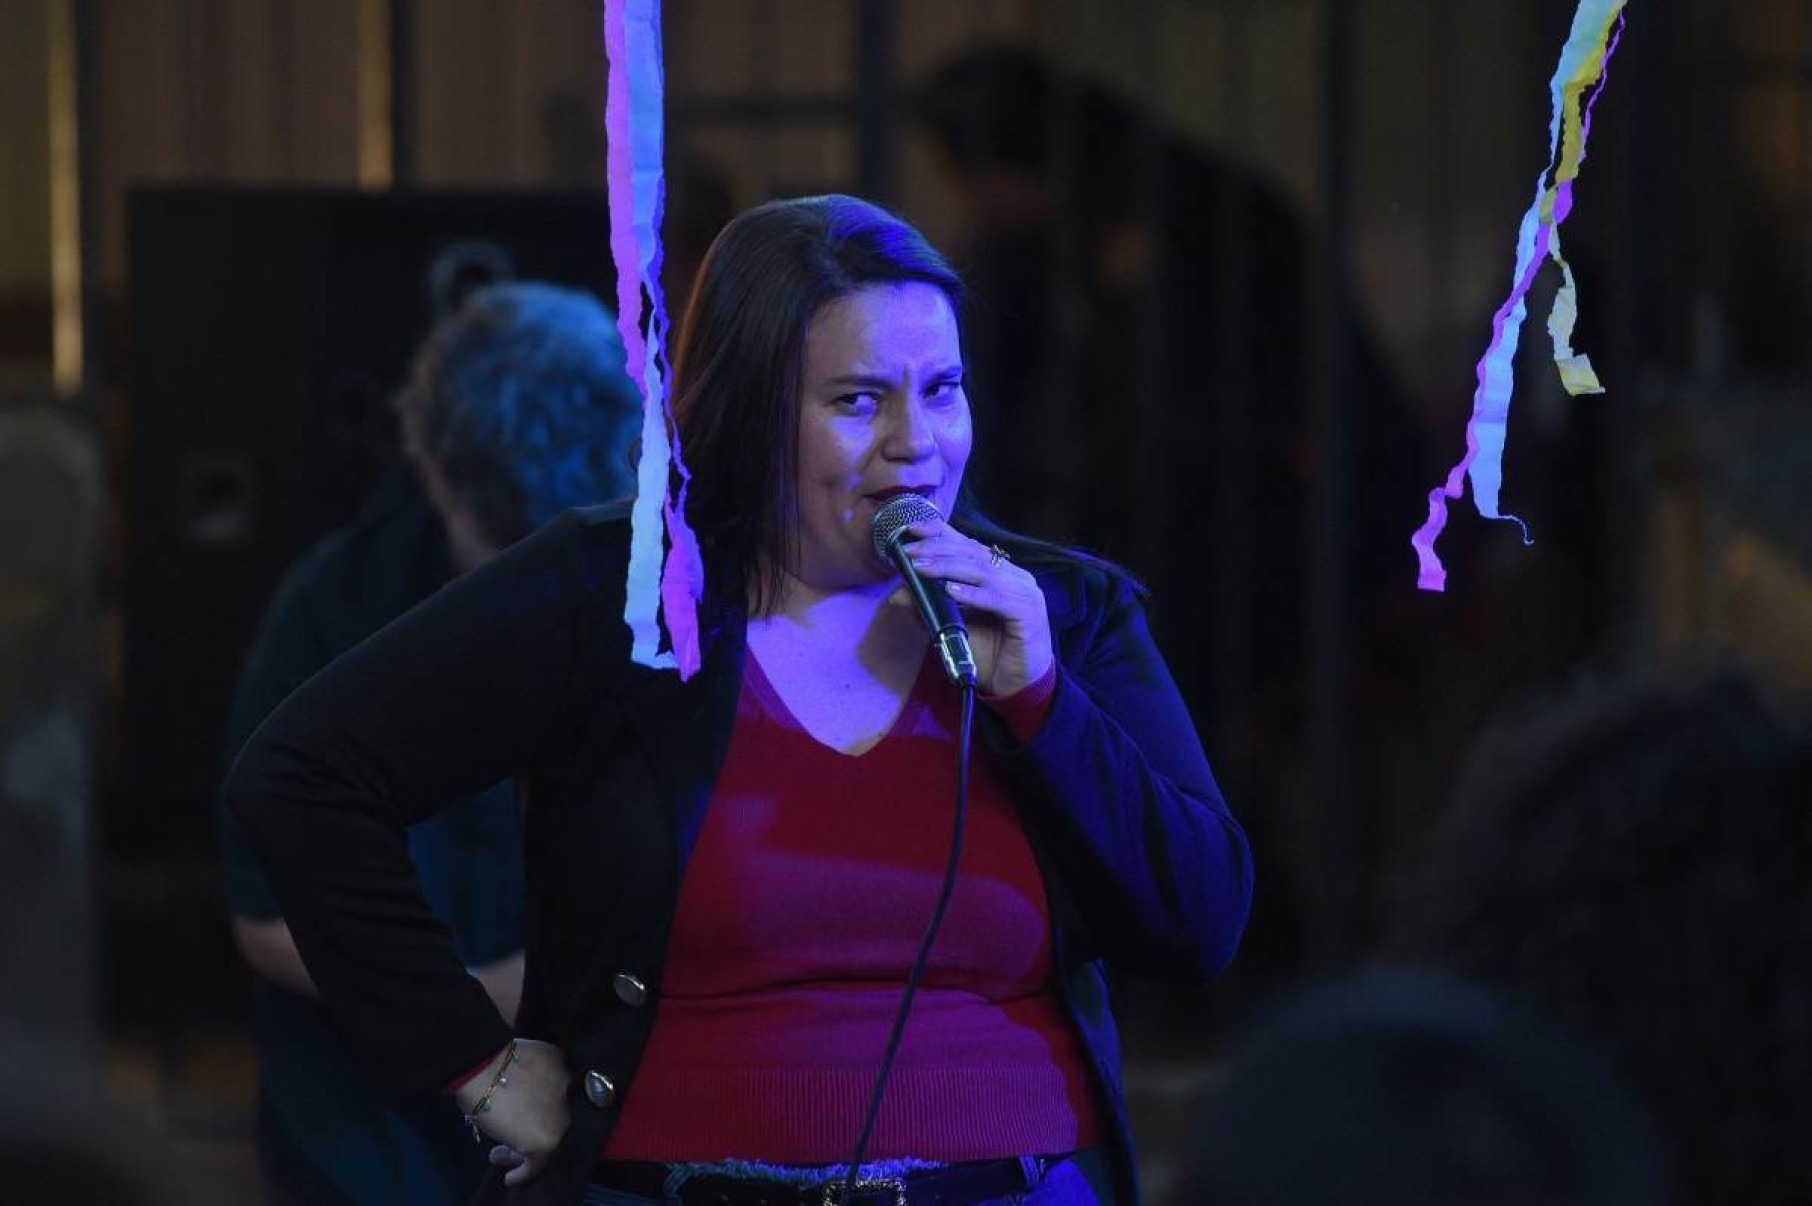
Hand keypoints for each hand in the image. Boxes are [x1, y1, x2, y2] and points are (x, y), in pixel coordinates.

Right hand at [455, 1038, 569, 1186]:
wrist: (485, 1068)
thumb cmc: (496, 1059)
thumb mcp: (528, 1060)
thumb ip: (537, 1074)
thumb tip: (526, 1090)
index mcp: (565, 1069)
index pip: (557, 1096)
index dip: (541, 1109)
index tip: (525, 1114)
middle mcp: (569, 1095)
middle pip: (553, 1119)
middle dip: (532, 1127)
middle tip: (512, 1136)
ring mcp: (560, 1119)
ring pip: (546, 1141)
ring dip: (522, 1150)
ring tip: (500, 1154)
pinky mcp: (546, 1141)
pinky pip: (537, 1163)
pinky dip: (523, 1171)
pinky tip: (510, 1177)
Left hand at [894, 522, 1053, 696]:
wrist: (1017, 687)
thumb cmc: (989, 655)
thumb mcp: (951, 629)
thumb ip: (928, 610)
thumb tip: (897, 594)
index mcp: (999, 573)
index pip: (968, 544)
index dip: (940, 532)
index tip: (911, 529)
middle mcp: (1014, 577)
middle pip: (973, 553)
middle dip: (937, 550)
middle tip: (910, 553)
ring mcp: (1025, 593)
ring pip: (983, 571)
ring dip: (949, 568)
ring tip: (922, 569)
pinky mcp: (1029, 614)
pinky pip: (998, 599)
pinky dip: (973, 594)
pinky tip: (951, 591)